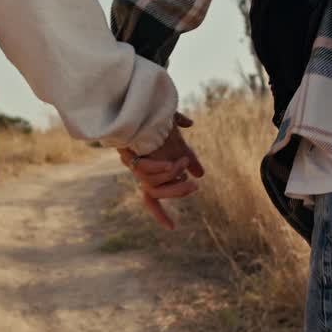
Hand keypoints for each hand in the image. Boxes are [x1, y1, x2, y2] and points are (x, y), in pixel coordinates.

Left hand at [118, 113, 205, 229]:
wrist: (136, 103)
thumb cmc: (154, 118)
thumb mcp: (175, 141)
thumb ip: (186, 157)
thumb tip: (201, 174)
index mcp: (148, 170)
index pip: (152, 198)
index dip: (159, 214)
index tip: (172, 228)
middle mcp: (139, 170)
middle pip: (155, 195)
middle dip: (176, 193)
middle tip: (194, 186)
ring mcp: (134, 163)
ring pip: (154, 185)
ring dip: (172, 177)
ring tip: (183, 162)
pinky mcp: (131, 154)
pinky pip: (146, 171)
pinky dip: (160, 170)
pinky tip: (171, 163)